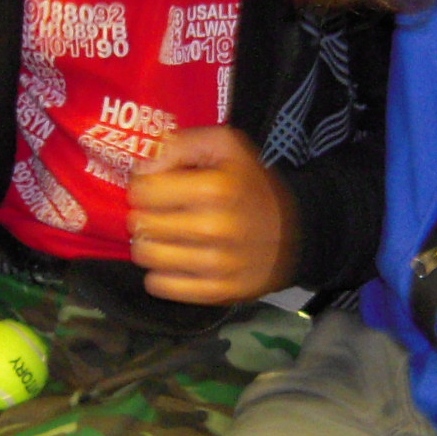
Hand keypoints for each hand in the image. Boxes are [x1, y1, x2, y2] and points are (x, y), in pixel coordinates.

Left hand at [127, 126, 296, 303]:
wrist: (295, 233)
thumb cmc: (253, 187)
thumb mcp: (227, 146)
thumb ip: (181, 144)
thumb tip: (144, 169)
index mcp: (214, 188)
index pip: (143, 191)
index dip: (144, 186)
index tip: (156, 188)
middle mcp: (212, 228)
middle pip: (141, 223)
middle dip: (145, 214)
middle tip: (160, 212)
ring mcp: (214, 264)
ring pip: (146, 255)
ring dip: (149, 243)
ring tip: (165, 236)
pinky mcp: (215, 291)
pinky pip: (161, 286)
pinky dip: (160, 273)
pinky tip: (174, 259)